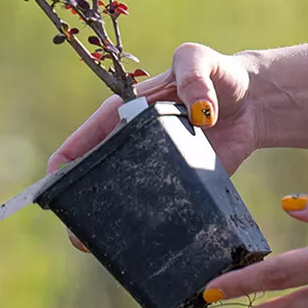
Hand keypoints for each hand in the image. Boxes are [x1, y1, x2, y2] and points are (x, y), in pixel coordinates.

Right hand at [47, 44, 260, 251]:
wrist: (254, 101)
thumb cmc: (217, 74)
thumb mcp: (199, 60)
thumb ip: (194, 75)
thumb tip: (200, 111)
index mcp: (123, 114)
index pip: (82, 142)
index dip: (62, 166)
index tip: (52, 191)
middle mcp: (132, 145)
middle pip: (94, 177)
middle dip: (78, 203)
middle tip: (75, 232)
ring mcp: (155, 167)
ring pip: (122, 198)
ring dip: (107, 222)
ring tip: (96, 248)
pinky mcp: (181, 184)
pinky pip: (159, 208)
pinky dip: (148, 227)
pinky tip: (142, 247)